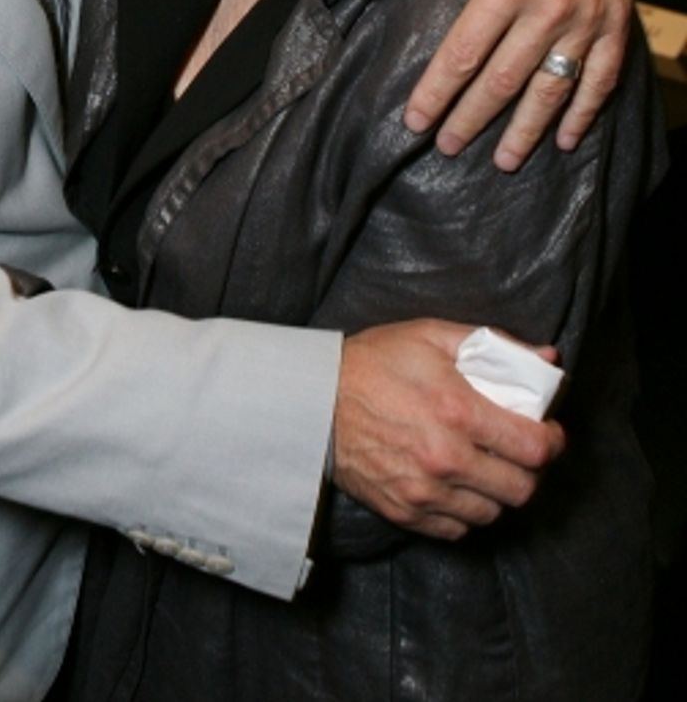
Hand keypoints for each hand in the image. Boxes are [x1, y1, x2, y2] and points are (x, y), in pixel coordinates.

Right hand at [333, 321, 563, 539]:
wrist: (312, 399)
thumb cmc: (374, 362)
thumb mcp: (430, 336)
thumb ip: (493, 345)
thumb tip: (548, 358)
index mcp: (459, 411)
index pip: (535, 448)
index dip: (553, 442)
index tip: (549, 433)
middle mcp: (447, 458)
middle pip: (521, 489)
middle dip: (529, 470)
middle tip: (518, 451)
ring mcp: (425, 491)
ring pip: (492, 513)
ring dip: (498, 492)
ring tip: (487, 468)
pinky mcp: (405, 511)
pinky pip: (458, 529)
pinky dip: (466, 511)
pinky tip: (457, 485)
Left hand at [339, 0, 633, 169]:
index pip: (462, 55)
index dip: (436, 94)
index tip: (416, 123)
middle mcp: (547, 5)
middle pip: (503, 81)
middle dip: (472, 120)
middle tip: (449, 148)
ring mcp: (585, 15)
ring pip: (553, 88)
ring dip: (527, 130)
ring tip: (504, 161)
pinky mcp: (614, 17)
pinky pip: (602, 75)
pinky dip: (585, 112)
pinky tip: (565, 138)